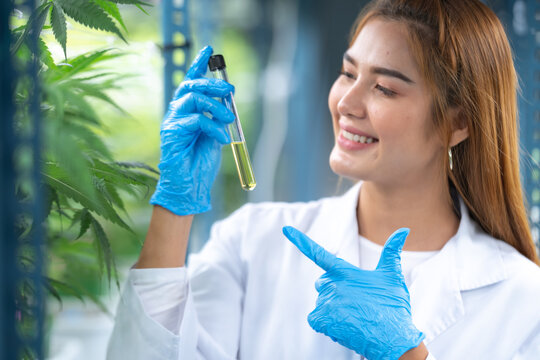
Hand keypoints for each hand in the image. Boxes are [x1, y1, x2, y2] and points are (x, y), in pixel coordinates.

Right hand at [150, 46, 234, 214]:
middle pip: (191, 86)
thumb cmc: (201, 162)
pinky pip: (196, 120)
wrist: (190, 186)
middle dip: (212, 83)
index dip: (198, 65)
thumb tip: (227, 96)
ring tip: (229, 118)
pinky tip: (222, 138)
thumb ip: (217, 115)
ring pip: (192, 98)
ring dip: (215, 105)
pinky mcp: (172, 132)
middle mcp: (177, 113)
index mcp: (187, 111)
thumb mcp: (215, 133)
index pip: (191, 82)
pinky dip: (213, 127)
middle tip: (230, 90)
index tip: (208, 51)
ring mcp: (172, 121)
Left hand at [282, 226, 424, 359]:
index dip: (301, 240)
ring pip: (321, 302)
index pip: (319, 253)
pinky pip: (315, 318)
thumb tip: (404, 230)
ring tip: (354, 316)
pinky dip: (326, 323)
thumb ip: (392, 252)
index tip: (286, 229)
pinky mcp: (323, 320)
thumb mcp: (393, 276)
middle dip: (333, 290)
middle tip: (355, 301)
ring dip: (333, 310)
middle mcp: (333, 285)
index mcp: (346, 271)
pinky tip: (344, 325)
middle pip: (322, 283)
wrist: (393, 339)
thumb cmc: (394, 307)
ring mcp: (326, 303)